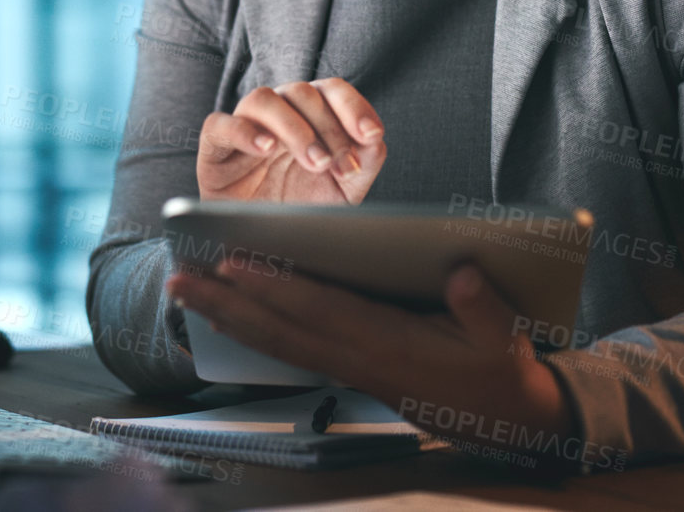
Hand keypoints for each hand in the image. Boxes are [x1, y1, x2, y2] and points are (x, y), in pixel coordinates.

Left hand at [164, 257, 575, 467]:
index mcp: (390, 347)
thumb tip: (462, 272)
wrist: (506, 420)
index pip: (322, 311)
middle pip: (280, 330)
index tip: (234, 263)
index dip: (277, 287)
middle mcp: (358, 359)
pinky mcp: (348, 369)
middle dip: (226, 304)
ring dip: (227, 317)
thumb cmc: (500, 369)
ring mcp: (349, 368)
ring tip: (183, 292)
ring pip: (276, 342)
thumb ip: (483, 306)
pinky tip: (227, 313)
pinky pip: (289, 349)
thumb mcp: (505, 338)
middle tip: (177, 280)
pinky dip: (253, 330)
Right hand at [196, 78, 384, 203]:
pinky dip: (243, 131)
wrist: (261, 240)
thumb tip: (374, 141)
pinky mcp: (215, 145)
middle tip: (337, 164)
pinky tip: (265, 149)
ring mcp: (245, 125)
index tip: (371, 134)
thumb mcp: (342, 192)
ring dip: (293, 128)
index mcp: (310, 115)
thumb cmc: (301, 208)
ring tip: (312, 162)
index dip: (353, 106)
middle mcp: (278, 112)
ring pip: (263, 99)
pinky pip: (220, 124)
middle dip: (328, 128)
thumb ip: (362, 164)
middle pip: (302, 93)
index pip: (331, 90)